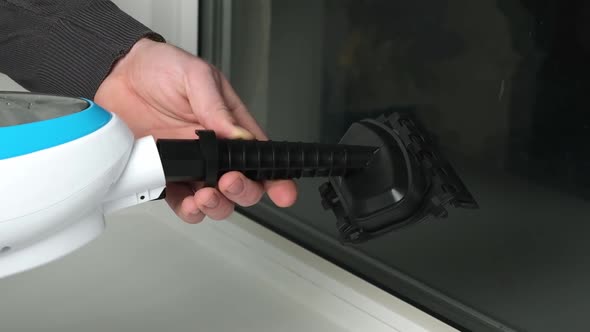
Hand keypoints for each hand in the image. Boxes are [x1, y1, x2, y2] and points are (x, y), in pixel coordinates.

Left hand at [95, 38, 296, 222]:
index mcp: (231, 125)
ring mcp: (190, 166)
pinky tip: (187, 202)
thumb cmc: (160, 68)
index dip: (277, 178)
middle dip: (243, 191)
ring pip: (216, 200)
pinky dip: (187, 210)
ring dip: (217, 206)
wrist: (116, 73)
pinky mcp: (164, 175)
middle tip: (229, 181)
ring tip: (206, 196)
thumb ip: (217, 108)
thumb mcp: (197, 76)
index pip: (261, 156)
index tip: (282, 192)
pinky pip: (181, 203)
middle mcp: (214, 150)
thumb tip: (240, 135)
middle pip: (244, 185)